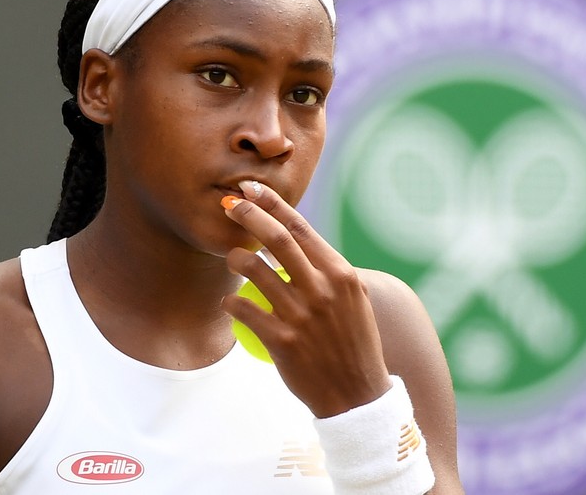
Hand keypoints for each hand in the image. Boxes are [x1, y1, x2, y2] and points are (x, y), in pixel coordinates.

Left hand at [220, 180, 391, 417]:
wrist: (357, 396)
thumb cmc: (353, 343)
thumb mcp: (353, 300)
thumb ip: (329, 270)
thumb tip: (298, 240)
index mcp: (341, 275)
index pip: (301, 228)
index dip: (273, 204)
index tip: (251, 189)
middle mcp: (323, 290)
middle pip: (277, 240)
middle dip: (249, 215)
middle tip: (229, 205)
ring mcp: (302, 316)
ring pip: (255, 271)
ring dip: (235, 258)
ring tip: (231, 258)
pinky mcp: (283, 342)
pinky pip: (245, 310)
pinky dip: (233, 301)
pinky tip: (231, 302)